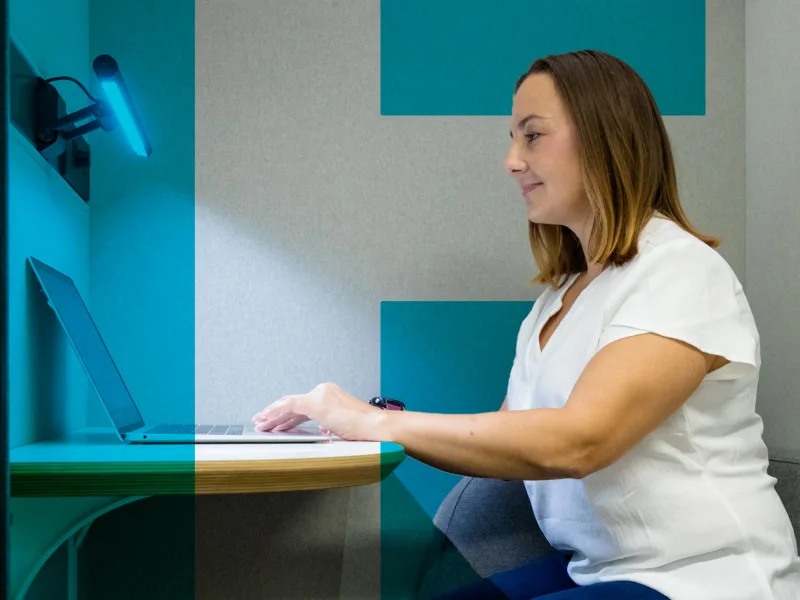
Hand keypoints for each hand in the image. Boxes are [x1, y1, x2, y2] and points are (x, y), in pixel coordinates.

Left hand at [251, 382, 390, 440]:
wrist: (376, 428)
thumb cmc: (366, 431)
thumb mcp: (343, 427)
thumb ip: (330, 425)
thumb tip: (322, 430)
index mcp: (331, 395)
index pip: (303, 405)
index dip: (288, 415)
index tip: (277, 422)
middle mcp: (324, 391)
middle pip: (294, 403)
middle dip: (276, 414)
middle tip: (263, 422)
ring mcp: (319, 395)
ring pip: (288, 404)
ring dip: (273, 416)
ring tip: (261, 424)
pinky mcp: (316, 403)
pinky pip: (289, 407)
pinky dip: (276, 414)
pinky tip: (268, 421)